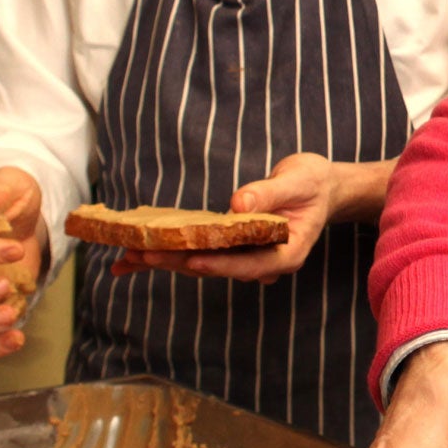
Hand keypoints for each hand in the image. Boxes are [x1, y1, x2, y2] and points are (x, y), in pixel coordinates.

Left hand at [109, 153, 389, 284]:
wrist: (320, 187)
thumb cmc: (312, 183)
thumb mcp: (297, 181)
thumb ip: (269, 194)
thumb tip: (239, 205)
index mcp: (285, 254)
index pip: (249, 264)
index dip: (220, 264)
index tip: (192, 261)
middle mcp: (262, 262)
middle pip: (217, 267)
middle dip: (177, 262)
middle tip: (140, 255)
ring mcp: (245, 258)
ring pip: (202, 263)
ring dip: (167, 260)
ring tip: (128, 258)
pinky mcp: (230, 248)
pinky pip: (199, 252)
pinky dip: (170, 253)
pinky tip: (136, 257)